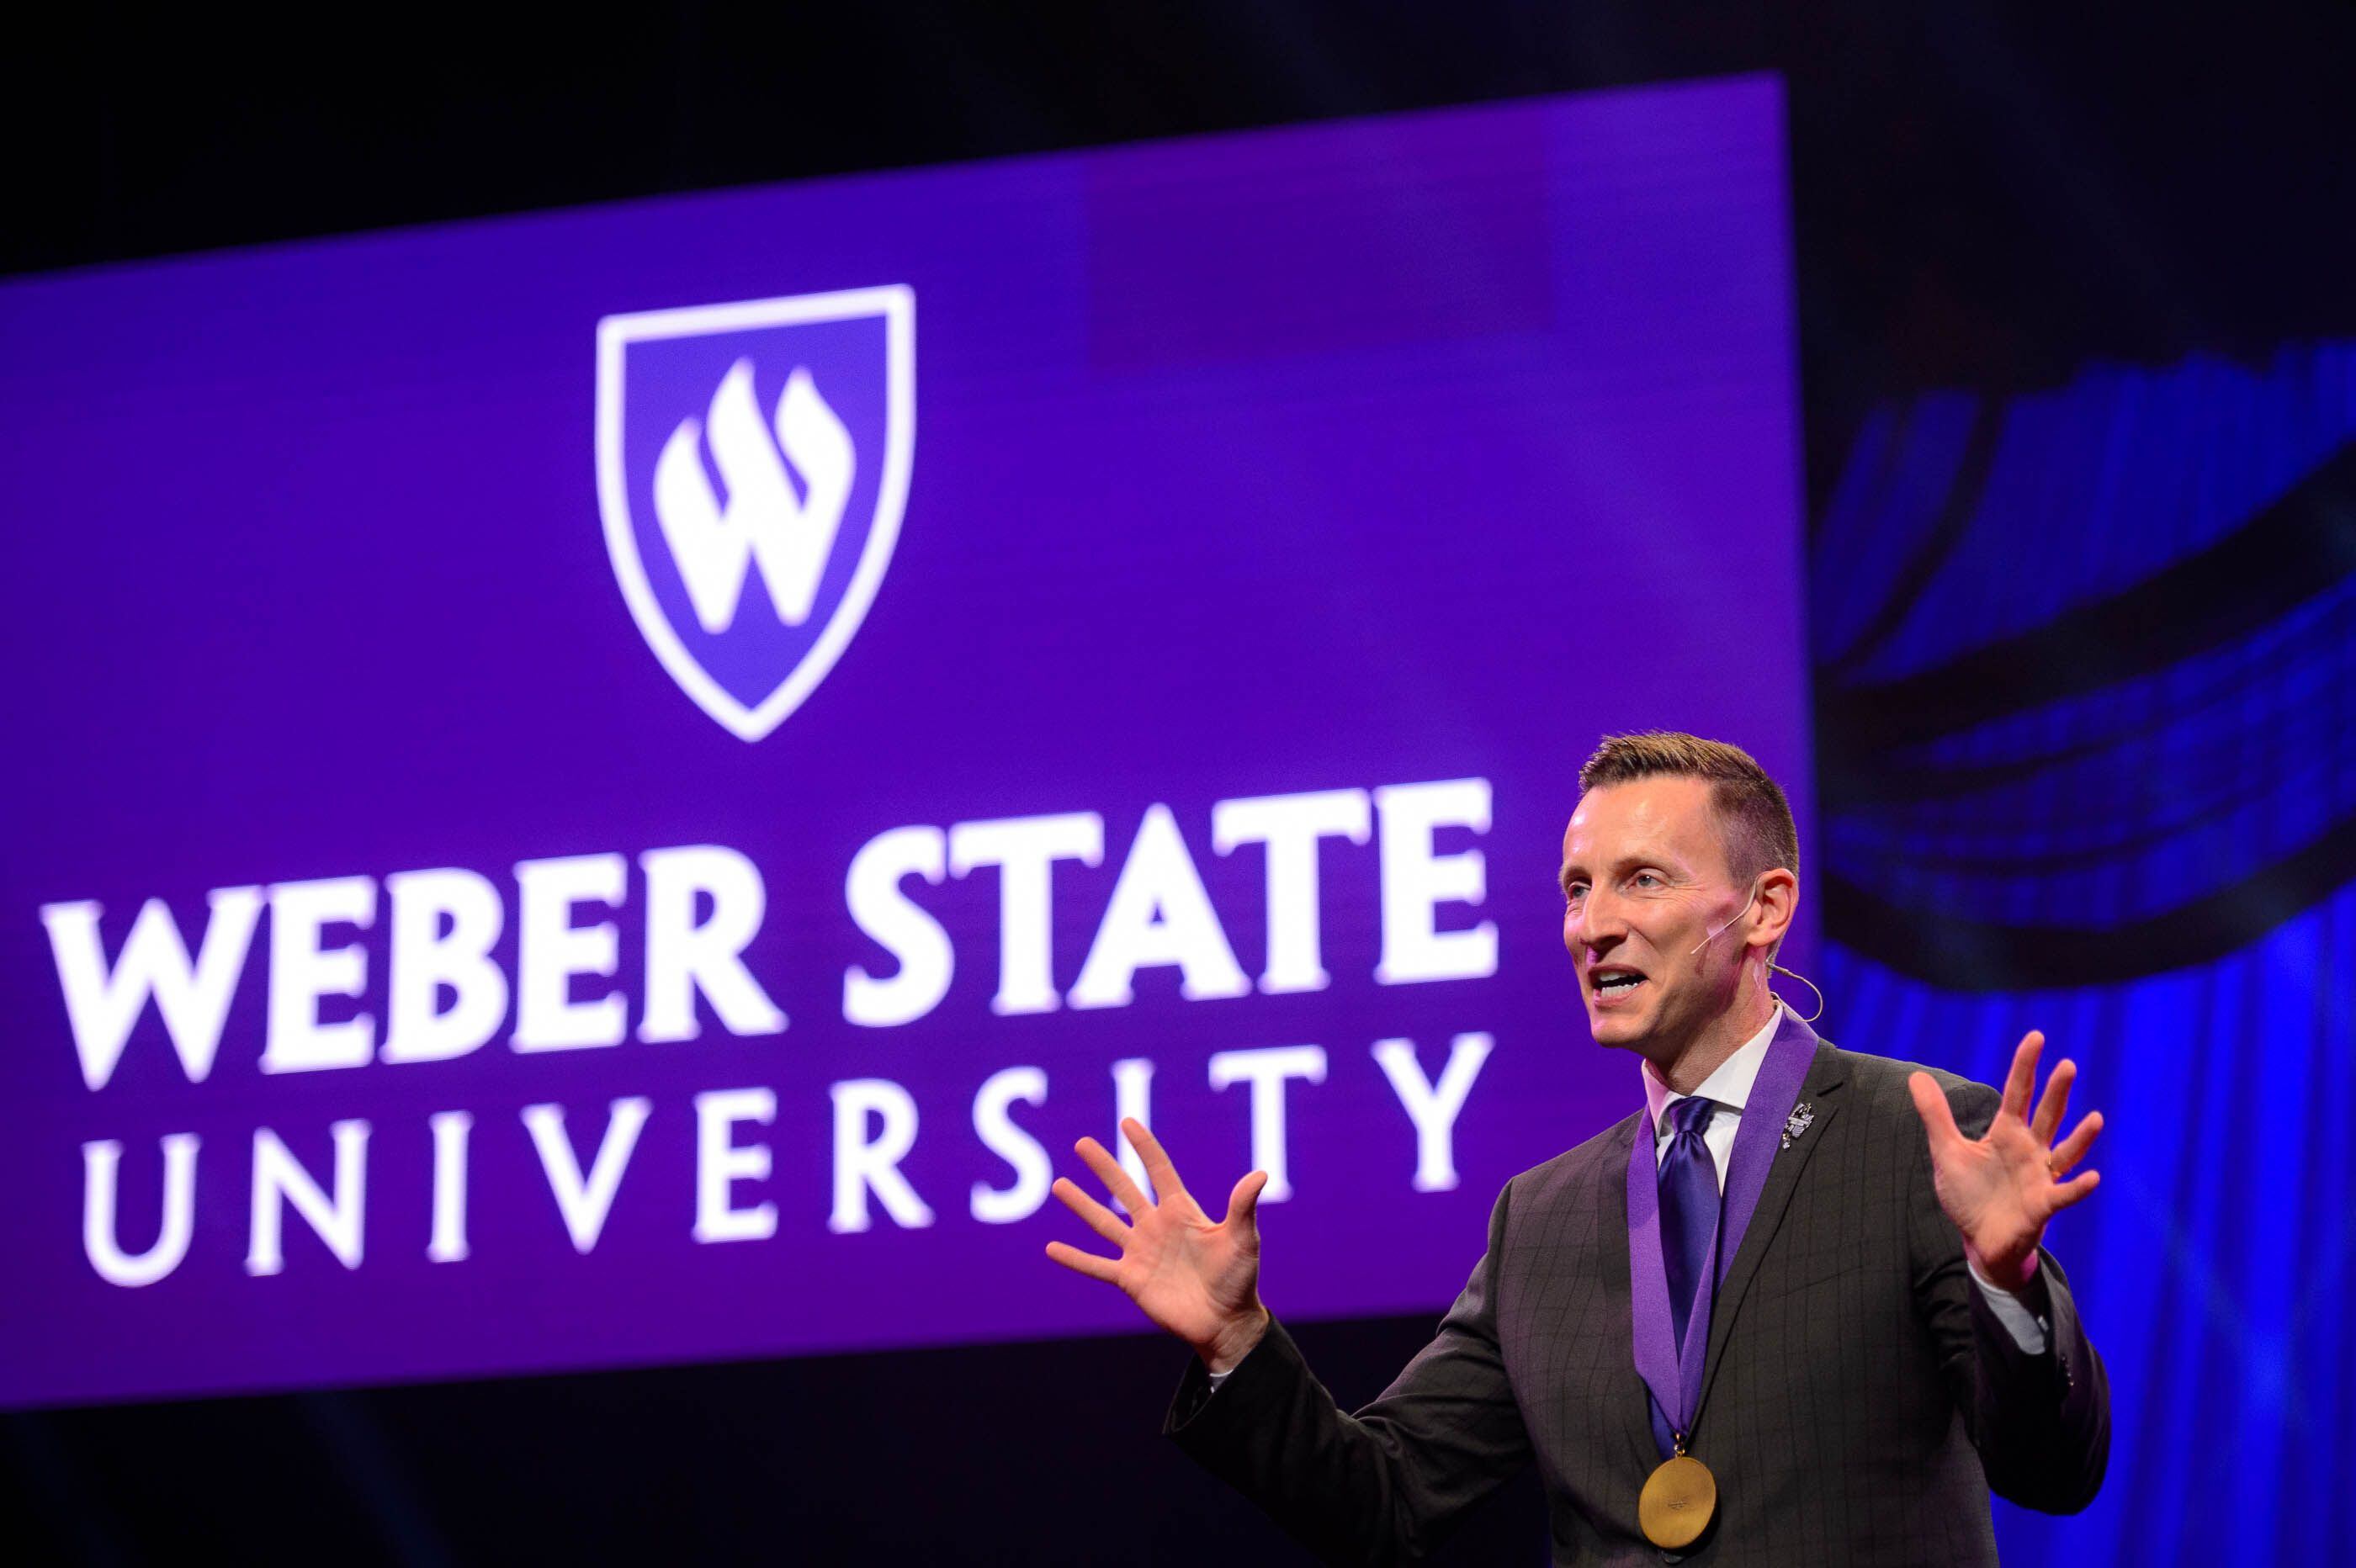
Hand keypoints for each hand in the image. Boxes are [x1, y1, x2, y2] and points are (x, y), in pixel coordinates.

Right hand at [1045, 1117, 1271, 1371]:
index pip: (1159, 1171)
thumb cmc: (1239, 1280)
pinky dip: (1074, 1259)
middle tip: (1082, 1143)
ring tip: (1060, 1185)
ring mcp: (1140, 1252)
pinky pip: (1096, 1266)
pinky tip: (1051, 1248)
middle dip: (1104, 1166)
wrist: (1225, 1322)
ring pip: (1103, 1222)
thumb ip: (1242, 1208)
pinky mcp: (1130, 1279)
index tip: (1128, 1123)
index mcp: (1181, 1212)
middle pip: (1124, 1189)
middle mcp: (1156, 1227)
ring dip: (1081, 1204)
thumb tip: (1260, 1174)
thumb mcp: (1242, 1240)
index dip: (1144, 1147)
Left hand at [1909, 1031, 2103, 1290]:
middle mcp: (2029, 1150)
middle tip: (2068, 1064)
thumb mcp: (1947, 1150)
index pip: (2018, 1092)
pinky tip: (2093, 1177)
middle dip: (2056, 1092)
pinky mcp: (2043, 1205)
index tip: (2037, 1037)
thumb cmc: (1969, 1194)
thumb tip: (1916, 1076)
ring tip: (2096, 1118)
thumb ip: (1935, 1115)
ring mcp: (2040, 1177)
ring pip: (2064, 1151)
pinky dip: (2078, 1187)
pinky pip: (2064, 1194)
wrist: (1978, 1240)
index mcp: (2006, 1133)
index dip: (2026, 1065)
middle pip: (2045, 1115)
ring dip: (2081, 1137)